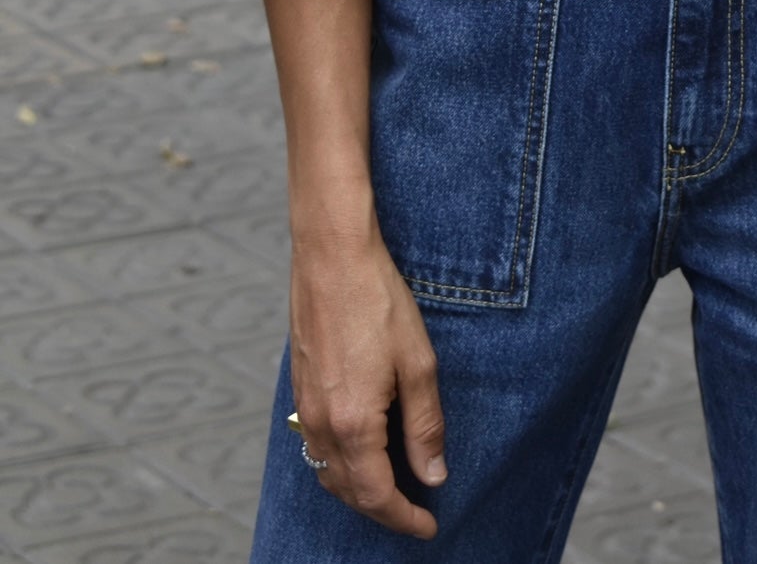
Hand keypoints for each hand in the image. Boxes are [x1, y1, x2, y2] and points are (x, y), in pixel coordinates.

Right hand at [287, 229, 446, 537]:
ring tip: (393, 486)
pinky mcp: (298, 386)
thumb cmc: (377, 300)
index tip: (429, 526)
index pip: (377, 495)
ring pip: (327, 471)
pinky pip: (314, 444)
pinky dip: (339, 462)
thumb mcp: (418, 363)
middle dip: (382, 510)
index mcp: (353, 423)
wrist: (332, 254)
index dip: (404, 518)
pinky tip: (362, 448)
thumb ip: (425, 425)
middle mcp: (320, 423)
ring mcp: (303, 405)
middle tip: (415, 513)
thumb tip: (433, 475)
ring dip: (358, 489)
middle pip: (348, 492)